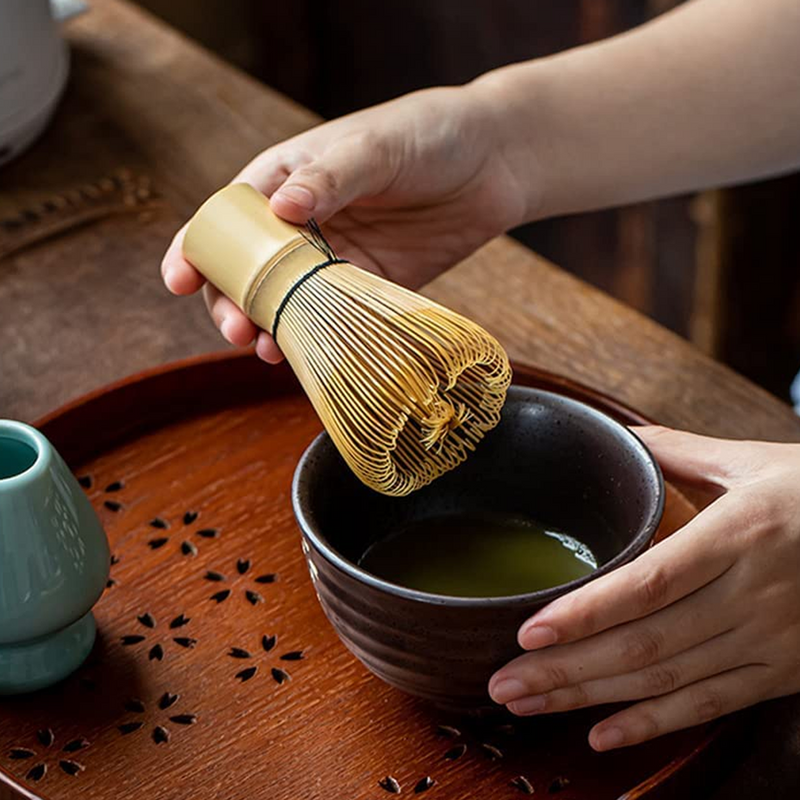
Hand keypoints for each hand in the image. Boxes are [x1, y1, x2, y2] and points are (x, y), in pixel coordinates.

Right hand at [160, 83, 531, 361]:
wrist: (495, 163)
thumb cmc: (428, 135)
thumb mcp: (375, 146)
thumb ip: (330, 178)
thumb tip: (280, 208)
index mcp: (288, 179)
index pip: (228, 216)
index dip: (198, 247)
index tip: (180, 279)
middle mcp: (303, 223)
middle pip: (249, 269)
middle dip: (232, 301)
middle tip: (235, 329)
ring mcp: (334, 257)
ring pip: (286, 300)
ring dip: (268, 326)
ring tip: (262, 349)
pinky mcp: (368, 285)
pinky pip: (332, 316)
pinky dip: (314, 336)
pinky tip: (301, 353)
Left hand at [488, 425, 799, 749]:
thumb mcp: (754, 463)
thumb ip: (682, 451)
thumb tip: (622, 432)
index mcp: (739, 535)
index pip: (649, 584)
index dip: (586, 613)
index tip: (528, 631)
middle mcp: (752, 596)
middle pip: (645, 643)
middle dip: (566, 668)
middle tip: (502, 682)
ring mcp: (770, 643)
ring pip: (667, 681)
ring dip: (590, 698)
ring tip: (528, 704)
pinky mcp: (782, 674)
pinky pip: (711, 707)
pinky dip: (653, 725)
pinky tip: (601, 734)